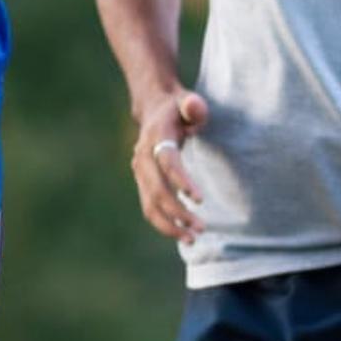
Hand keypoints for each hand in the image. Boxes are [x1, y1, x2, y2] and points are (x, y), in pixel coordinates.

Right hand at [130, 87, 210, 239]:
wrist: (154, 109)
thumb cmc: (179, 108)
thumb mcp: (189, 101)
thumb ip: (194, 106)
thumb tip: (193, 107)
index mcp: (156, 135)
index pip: (167, 162)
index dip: (181, 181)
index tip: (199, 199)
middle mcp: (143, 156)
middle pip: (156, 189)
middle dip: (177, 212)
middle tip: (201, 228)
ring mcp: (139, 171)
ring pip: (149, 204)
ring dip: (169, 224)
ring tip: (192, 238)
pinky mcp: (142, 182)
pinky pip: (149, 207)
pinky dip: (164, 223)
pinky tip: (182, 233)